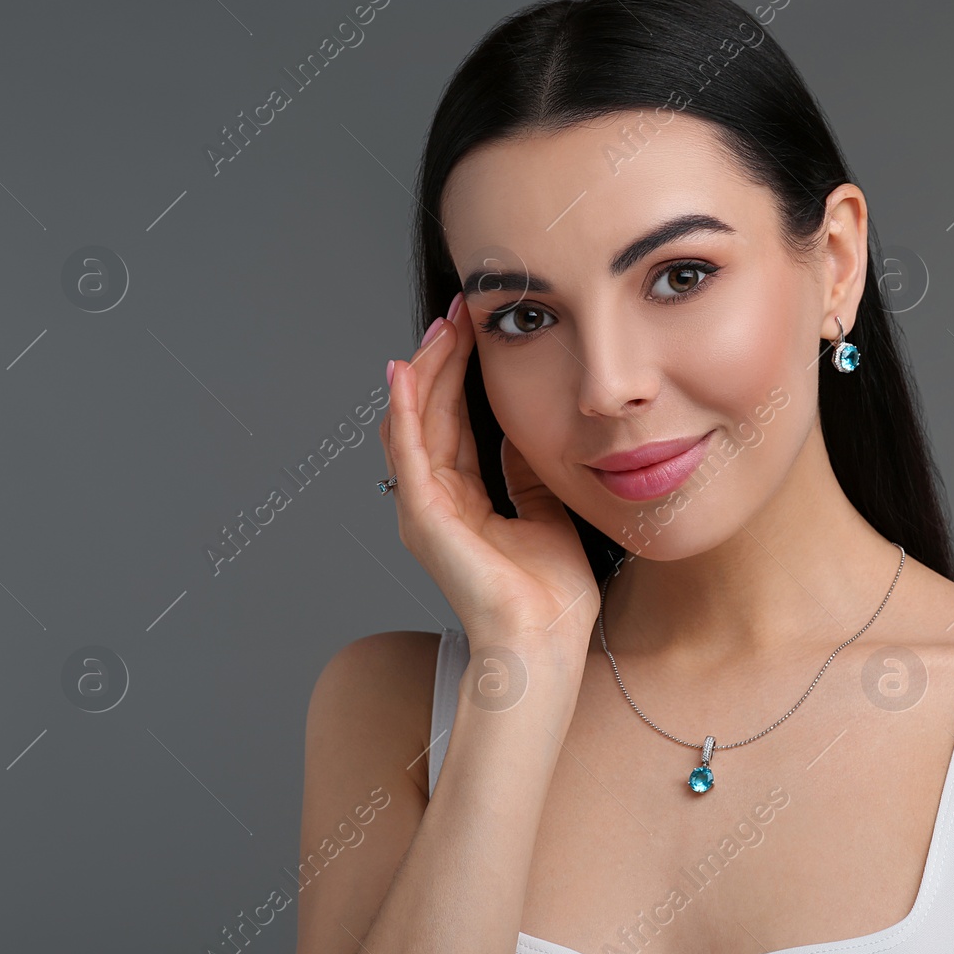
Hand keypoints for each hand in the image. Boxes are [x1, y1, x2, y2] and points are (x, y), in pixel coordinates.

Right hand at [378, 292, 597, 659]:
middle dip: (441, 359)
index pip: (454, 423)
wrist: (545, 643)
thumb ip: (528, 474)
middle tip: (456, 311)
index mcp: (463, 502)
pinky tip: (404, 370)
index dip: (461, 375)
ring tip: (440, 325)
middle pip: (429, 414)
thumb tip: (529, 431)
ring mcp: (424, 509)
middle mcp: (435, 502)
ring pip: (414, 422)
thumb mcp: (546, 512)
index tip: (473, 330)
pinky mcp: (424, 516)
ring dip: (425, 370)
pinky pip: (408, 450)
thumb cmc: (550, 597)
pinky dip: (403, 408)